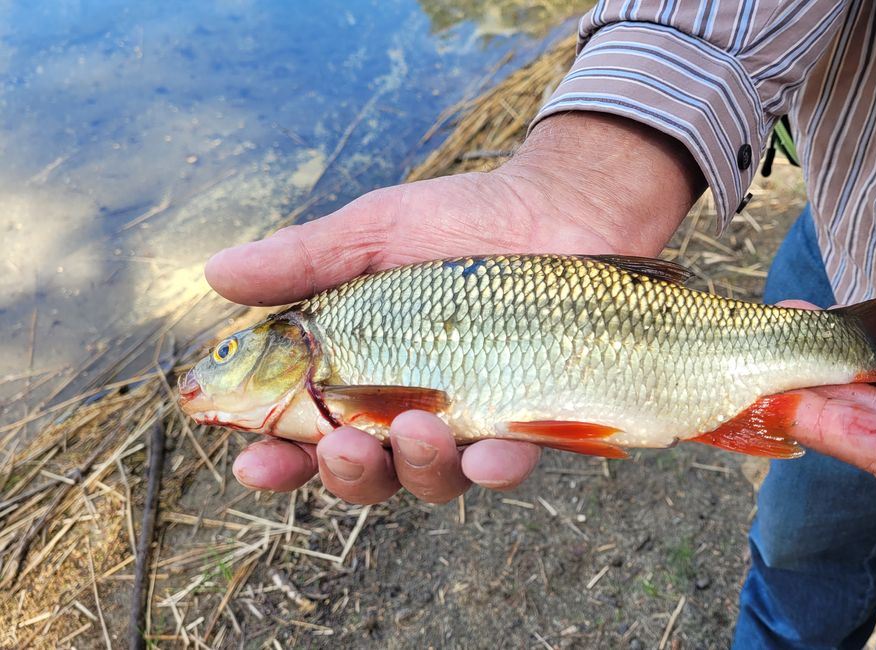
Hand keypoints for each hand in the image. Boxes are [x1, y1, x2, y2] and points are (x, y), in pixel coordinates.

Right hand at [206, 113, 703, 503]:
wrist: (562, 208)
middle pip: (364, 473)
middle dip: (345, 471)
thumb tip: (214, 275)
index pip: (303, 432)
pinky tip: (492, 451)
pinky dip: (496, 466)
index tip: (251, 461)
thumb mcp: (373, 232)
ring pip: (431, 479)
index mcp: (359, 372)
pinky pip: (507, 465)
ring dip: (415, 466)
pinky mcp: (529, 423)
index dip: (275, 459)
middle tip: (341, 443)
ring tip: (419, 426)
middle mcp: (408, 410)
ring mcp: (469, 422)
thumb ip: (303, 262)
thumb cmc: (462, 220)